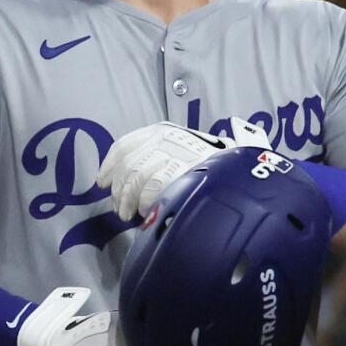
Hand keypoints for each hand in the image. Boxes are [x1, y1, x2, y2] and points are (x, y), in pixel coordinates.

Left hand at [97, 118, 270, 222]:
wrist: (243, 172)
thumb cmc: (210, 169)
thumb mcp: (180, 154)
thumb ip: (154, 160)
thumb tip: (118, 181)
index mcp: (162, 131)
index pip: (125, 145)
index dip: (109, 166)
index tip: (102, 182)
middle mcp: (166, 138)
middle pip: (128, 166)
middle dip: (119, 191)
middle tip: (119, 209)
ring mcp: (175, 152)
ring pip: (137, 178)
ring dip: (130, 200)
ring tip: (131, 214)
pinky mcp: (183, 169)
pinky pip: (153, 189)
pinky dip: (147, 203)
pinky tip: (150, 212)